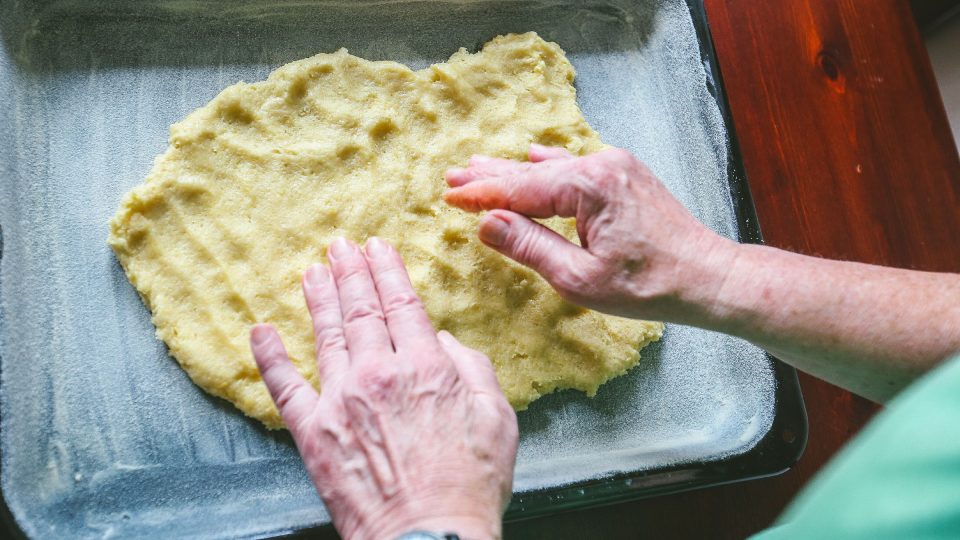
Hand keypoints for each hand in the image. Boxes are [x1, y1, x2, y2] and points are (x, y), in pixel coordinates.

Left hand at [249, 237, 517, 539]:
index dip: (387, 271)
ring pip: (326, 335)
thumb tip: (442, 341)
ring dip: (319, 299)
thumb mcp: (497, 418)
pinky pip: (285, 386)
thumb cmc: (469, 483)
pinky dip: (271, 356)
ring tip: (313, 272)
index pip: (401, 303)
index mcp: (425, 366)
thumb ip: (471, 368)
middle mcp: (378, 373)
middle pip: (361, 310)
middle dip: (350, 272)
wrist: (429, 535)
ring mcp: (341, 401)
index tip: (377, 248)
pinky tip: (262, 331)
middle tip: (340, 246)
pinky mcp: (314, 432)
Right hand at [443, 144, 736, 322]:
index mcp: (588, 186)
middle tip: (453, 177)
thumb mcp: (578, 277)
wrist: (707, 277)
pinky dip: (548, 169)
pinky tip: (534, 158)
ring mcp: (616, 166)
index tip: (449, 196)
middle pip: (532, 171)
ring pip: (553, 168)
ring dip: (515, 171)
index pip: (519, 188)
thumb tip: (486, 222)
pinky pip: (576, 167)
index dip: (481, 194)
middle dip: (490, 176)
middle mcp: (601, 165)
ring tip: (479, 167)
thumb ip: (529, 246)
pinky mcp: (626, 174)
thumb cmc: (647, 286)